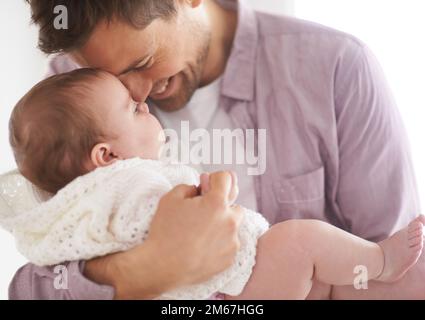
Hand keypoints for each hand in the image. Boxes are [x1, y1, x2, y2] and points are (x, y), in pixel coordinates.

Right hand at [84, 171, 242, 298]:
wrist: (162, 266)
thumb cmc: (165, 232)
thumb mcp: (170, 199)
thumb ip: (189, 187)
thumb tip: (199, 190)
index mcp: (216, 203)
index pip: (226, 178)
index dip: (215, 178)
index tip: (208, 184)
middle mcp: (230, 221)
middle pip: (234, 203)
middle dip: (221, 204)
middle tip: (203, 211)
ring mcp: (232, 241)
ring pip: (233, 225)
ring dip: (223, 223)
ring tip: (202, 231)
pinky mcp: (230, 258)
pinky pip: (230, 244)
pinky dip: (220, 242)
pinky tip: (202, 246)